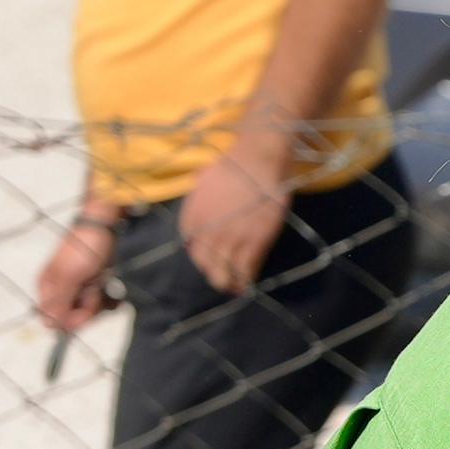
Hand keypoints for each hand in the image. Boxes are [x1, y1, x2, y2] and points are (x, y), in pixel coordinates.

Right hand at [32, 208, 122, 338]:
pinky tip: (114, 291)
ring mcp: (82, 286)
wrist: (107, 225)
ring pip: (91, 310)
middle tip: (96, 290)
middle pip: (74, 316)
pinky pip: (104, 302)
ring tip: (104, 283)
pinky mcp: (99, 283)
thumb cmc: (84, 249)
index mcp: (49, 287)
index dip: (70, 320)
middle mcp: (63, 289)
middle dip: (88, 308)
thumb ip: (59, 302)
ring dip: (101, 303)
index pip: (54, 318)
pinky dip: (111, 299)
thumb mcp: (69, 277)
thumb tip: (47, 326)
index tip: (85, 312)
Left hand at [176, 141, 295, 292]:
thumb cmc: (233, 164)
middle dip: (214, 274)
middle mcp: (207, 232)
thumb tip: (200, 190)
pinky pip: (246, 269)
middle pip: (205, 264)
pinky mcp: (253, 242)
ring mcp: (230, 239)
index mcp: (193, 217)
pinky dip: (246, 279)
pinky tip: (248, 284)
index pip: (192, 247)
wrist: (257, 160)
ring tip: (235, 288)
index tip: (212, 261)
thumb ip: (200, 194)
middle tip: (223, 279)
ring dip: (229, 283)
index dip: (202, 257)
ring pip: (223, 272)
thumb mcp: (205, 179)